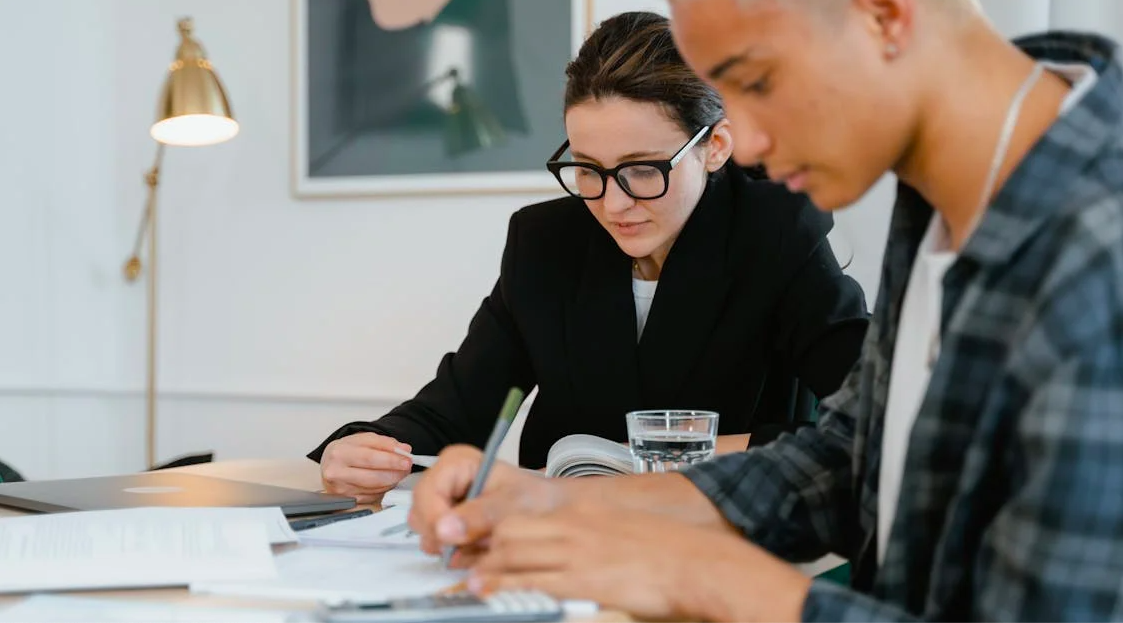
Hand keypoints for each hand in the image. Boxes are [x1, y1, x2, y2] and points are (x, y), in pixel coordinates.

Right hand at [319, 433, 412, 503]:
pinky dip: (385, 488)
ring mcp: (341, 489)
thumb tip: (404, 449)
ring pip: (375, 487)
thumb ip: (384, 443)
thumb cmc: (347, 451)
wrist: (330, 464)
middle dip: (395, 471)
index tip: (407, 458)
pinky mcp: (348, 499)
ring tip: (400, 471)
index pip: (370, 457)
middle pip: (373, 476)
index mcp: (339, 453)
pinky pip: (373, 495)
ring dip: (393, 480)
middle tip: (407, 466)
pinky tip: (388, 480)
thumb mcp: (363, 439)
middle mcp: (336, 472)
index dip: (391, 459)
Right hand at [407, 445, 566, 564]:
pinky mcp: (444, 523)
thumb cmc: (533, 497)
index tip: (454, 541)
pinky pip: (437, 544)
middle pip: (421, 514)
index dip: (436, 519)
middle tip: (477, 543)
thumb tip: (444, 531)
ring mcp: (440, 503)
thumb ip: (480, 515)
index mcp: (456, 462)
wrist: (546, 509)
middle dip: (446, 536)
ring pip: (426, 532)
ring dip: (453, 546)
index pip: (427, 493)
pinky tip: (479, 547)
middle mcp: (442, 479)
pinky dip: (457, 552)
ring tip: (484, 543)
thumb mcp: (512, 502)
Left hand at [467, 505, 811, 621]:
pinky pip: (536, 583)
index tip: (478, 544)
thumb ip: (594, 539)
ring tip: (467, 580)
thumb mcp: (622, 535)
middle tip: (461, 562)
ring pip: (516, 555)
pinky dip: (509, 587)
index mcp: (583, 516)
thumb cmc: (665, 554)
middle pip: (513, 532)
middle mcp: (575, 530)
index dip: (496, 531)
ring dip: (487, 569)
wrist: (698, 563)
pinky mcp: (585, 581)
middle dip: (483, 547)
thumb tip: (577, 554)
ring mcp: (578, 555)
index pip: (527, 518)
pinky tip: (490, 593)